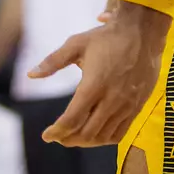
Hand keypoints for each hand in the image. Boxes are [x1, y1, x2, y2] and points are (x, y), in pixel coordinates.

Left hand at [30, 2, 167, 146]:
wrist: (143, 32)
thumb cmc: (107, 37)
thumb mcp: (77, 44)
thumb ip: (53, 61)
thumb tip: (30, 74)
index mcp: (93, 84)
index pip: (72, 120)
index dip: (56, 132)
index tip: (46, 135)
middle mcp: (111, 99)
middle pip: (86, 133)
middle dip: (67, 139)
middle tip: (57, 136)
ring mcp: (126, 105)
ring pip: (102, 137)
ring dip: (85, 141)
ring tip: (74, 136)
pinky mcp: (137, 106)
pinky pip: (120, 133)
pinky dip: (104, 139)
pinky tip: (95, 133)